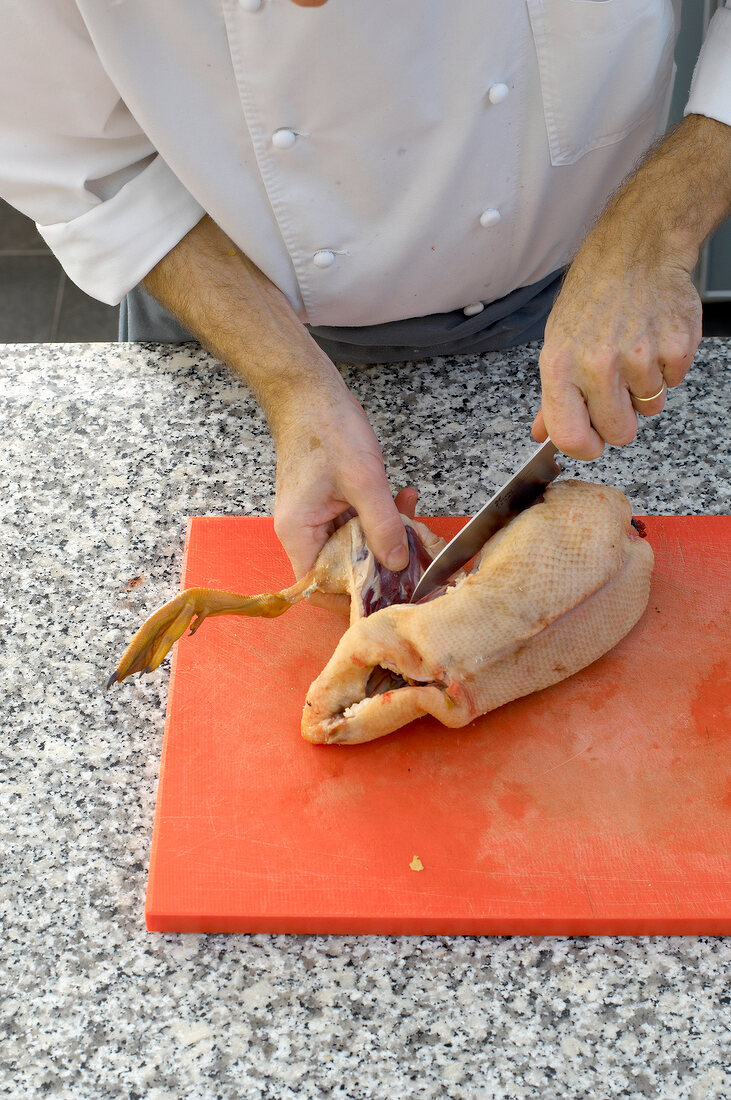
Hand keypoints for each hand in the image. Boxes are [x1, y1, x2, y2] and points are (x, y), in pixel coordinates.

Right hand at [273, 387, 410, 579]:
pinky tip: (403, 497)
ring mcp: (318, 517)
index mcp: (299, 532)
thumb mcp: (363, 480)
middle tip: (414, 550)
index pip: (320, 587)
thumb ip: (382, 525)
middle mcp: (304, 531)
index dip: (352, 596)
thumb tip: (398, 562)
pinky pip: (359, 522)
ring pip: (356, 545)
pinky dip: (382, 515)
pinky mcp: (332, 504)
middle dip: (381, 562)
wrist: (310, 393)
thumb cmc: (325, 430)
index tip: (388, 593)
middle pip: (342, 568)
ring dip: (386, 534)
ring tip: (413, 515)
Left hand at [530, 112, 730, 460]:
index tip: (592, 442)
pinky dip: (667, 368)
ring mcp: (639, 356)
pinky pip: (673, 383)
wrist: (635, 250)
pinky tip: (652, 340)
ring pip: (650, 408)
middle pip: (618, 433)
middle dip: (620, 421)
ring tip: (633, 352)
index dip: (585, 448)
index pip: (571, 436)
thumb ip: (552, 394)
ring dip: (644, 388)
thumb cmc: (592, 294)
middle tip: (616, 391)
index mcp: (560, 366)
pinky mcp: (675, 347)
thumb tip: (543, 432)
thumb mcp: (558, 341)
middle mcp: (597, 364)